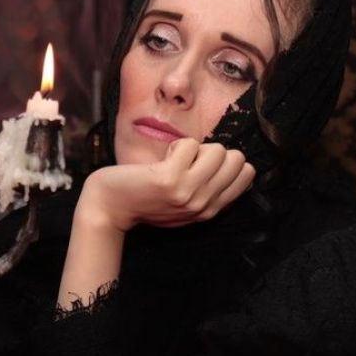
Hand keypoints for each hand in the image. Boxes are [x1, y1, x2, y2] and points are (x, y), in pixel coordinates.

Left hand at [79, 139, 254, 232]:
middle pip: (236, 159)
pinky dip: (176, 144)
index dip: (226, 162)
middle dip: (213, 152)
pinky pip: (190, 144)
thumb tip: (237, 163)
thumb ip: (209, 191)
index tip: (201, 168)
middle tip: (186, 163)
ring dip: (195, 148)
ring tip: (173, 161)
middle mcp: (203, 205)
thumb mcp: (184, 204)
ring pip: (218, 150)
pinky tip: (161, 159)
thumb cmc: (144, 200)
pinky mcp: (169, 180)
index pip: (247, 175)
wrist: (108, 208)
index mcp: (210, 211)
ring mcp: (187, 193)